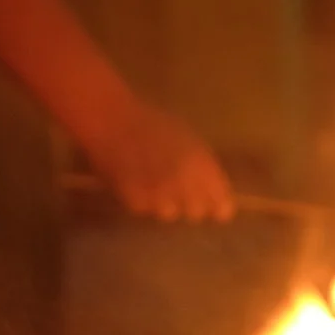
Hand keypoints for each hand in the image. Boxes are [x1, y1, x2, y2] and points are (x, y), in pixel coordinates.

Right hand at [79, 99, 235, 221]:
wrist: (112, 120)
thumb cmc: (152, 123)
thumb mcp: (188, 139)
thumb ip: (205, 168)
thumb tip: (218, 198)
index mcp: (204, 167)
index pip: (223, 208)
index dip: (216, 207)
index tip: (210, 204)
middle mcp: (187, 185)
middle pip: (195, 213)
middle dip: (188, 204)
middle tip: (174, 188)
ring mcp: (161, 196)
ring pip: (169, 214)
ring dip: (163, 202)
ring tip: (150, 181)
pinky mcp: (138, 203)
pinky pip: (145, 209)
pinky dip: (141, 199)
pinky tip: (133, 180)